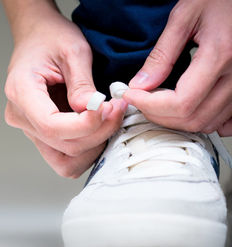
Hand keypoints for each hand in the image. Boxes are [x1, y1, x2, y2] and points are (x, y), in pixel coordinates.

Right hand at [3, 1, 126, 177]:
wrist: (37, 35)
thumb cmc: (50, 37)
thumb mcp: (73, 50)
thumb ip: (83, 84)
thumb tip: (94, 112)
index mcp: (21, 92)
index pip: (51, 126)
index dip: (85, 125)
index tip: (108, 107)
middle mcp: (20, 115)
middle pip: (62, 146)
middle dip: (98, 132)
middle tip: (117, 109)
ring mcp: (29, 127)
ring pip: (64, 160)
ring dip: (93, 145)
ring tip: (109, 119)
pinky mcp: (41, 132)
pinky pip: (65, 154)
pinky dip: (87, 147)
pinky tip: (99, 126)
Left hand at [124, 0, 231, 135]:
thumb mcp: (184, 17)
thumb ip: (162, 55)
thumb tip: (140, 85)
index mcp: (220, 55)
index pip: (181, 102)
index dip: (149, 105)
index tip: (131, 95)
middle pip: (192, 118)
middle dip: (158, 115)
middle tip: (140, 100)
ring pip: (207, 122)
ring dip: (177, 120)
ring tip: (157, 103)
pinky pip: (226, 121)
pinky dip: (203, 121)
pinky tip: (186, 111)